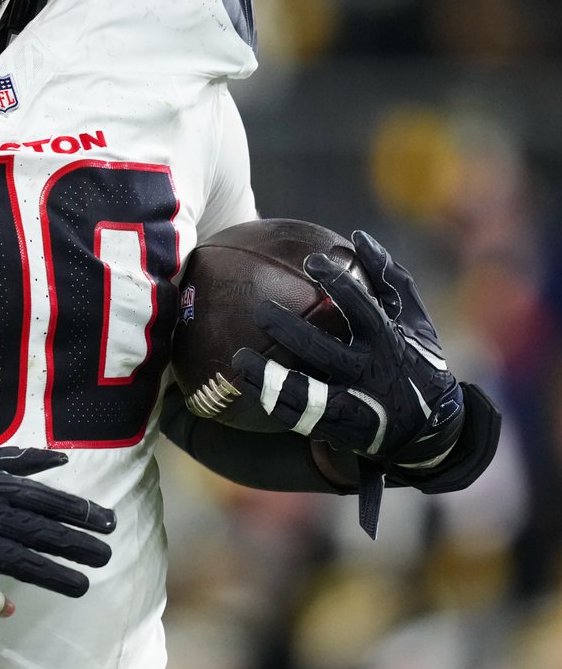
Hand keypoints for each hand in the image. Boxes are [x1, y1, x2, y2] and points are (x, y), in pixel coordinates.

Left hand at [231, 229, 464, 473]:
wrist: (431, 430)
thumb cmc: (417, 360)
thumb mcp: (415, 321)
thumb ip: (391, 279)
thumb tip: (359, 238)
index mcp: (388, 341)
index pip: (362, 308)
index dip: (339, 283)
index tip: (313, 261)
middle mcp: (368, 373)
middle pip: (322, 350)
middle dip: (289, 329)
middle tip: (259, 310)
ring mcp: (352, 404)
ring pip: (304, 392)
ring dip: (269, 377)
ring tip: (238, 358)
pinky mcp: (337, 427)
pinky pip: (298, 416)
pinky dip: (270, 400)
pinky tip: (243, 383)